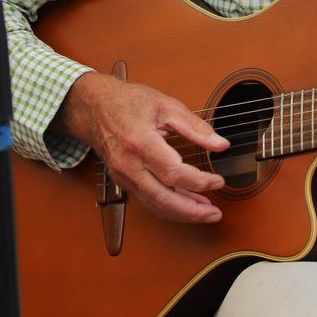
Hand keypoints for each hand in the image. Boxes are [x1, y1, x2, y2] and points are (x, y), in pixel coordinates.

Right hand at [53, 71, 229, 223]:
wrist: (96, 107)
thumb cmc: (129, 102)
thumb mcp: (167, 106)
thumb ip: (196, 127)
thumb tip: (221, 144)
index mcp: (140, 143)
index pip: (173, 173)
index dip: (200, 182)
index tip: (218, 181)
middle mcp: (128, 165)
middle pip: (163, 199)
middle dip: (192, 211)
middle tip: (215, 213)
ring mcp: (123, 176)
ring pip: (154, 205)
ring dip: (182, 213)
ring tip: (206, 214)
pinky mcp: (123, 181)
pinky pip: (147, 200)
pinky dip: (169, 207)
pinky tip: (186, 205)